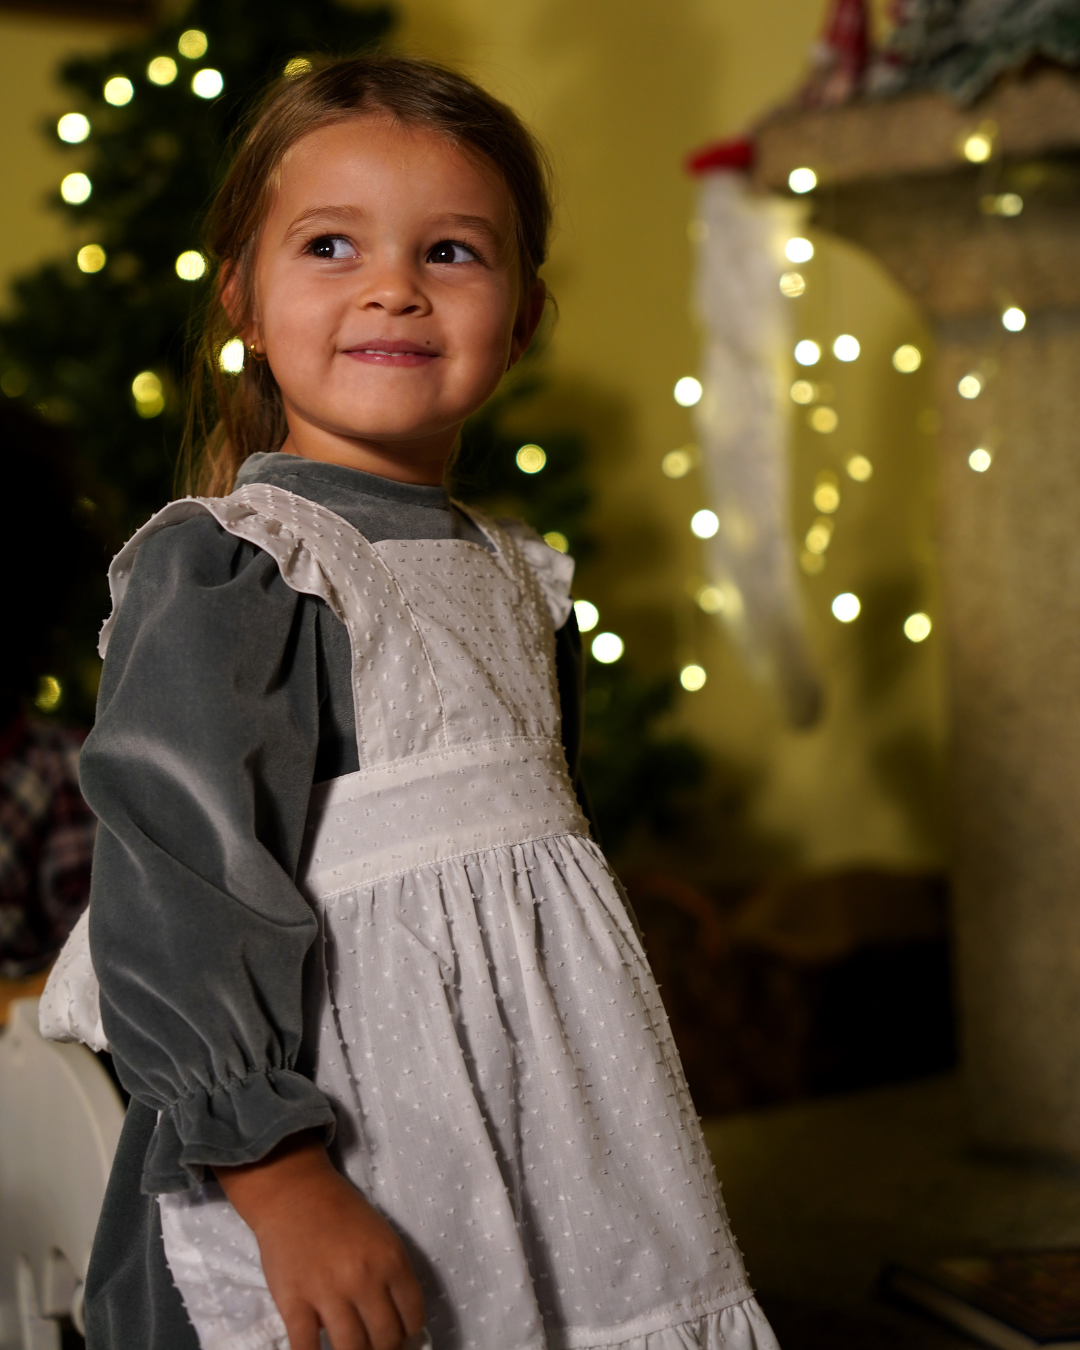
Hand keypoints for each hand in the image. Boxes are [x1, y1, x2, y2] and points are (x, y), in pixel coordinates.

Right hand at [214, 1133, 424, 1349]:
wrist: (294, 1193)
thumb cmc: (341, 1212)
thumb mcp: (381, 1236)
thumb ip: (392, 1276)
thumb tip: (401, 1325)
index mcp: (391, 1260)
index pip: (412, 1317)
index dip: (409, 1333)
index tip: (400, 1336)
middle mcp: (364, 1279)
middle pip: (386, 1340)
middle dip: (385, 1349)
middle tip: (376, 1346)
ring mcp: (328, 1293)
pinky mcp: (294, 1303)